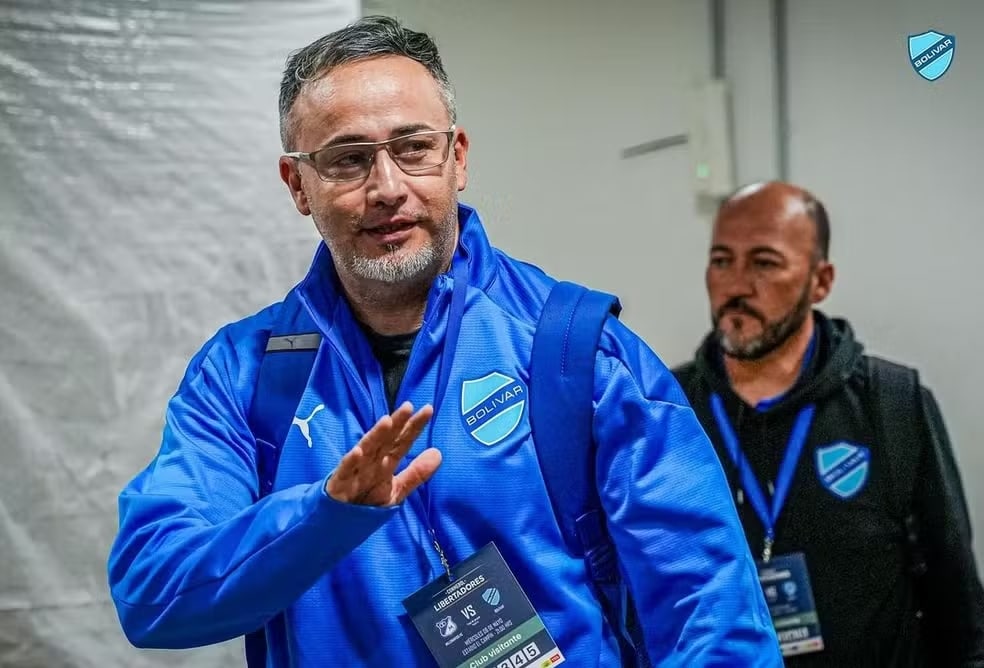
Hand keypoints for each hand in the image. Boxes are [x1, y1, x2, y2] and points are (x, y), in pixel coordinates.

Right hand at [326, 402, 440, 505]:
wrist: (338, 521)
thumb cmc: (367, 502)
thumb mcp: (396, 490)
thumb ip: (416, 473)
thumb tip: (438, 453)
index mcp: (386, 462)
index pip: (402, 441)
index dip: (414, 426)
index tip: (428, 409)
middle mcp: (372, 462)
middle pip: (386, 440)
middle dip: (397, 423)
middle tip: (409, 406)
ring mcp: (355, 470)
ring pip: (367, 449)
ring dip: (376, 436)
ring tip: (387, 421)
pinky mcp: (339, 483)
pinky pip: (345, 471)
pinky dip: (350, 462)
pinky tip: (358, 451)